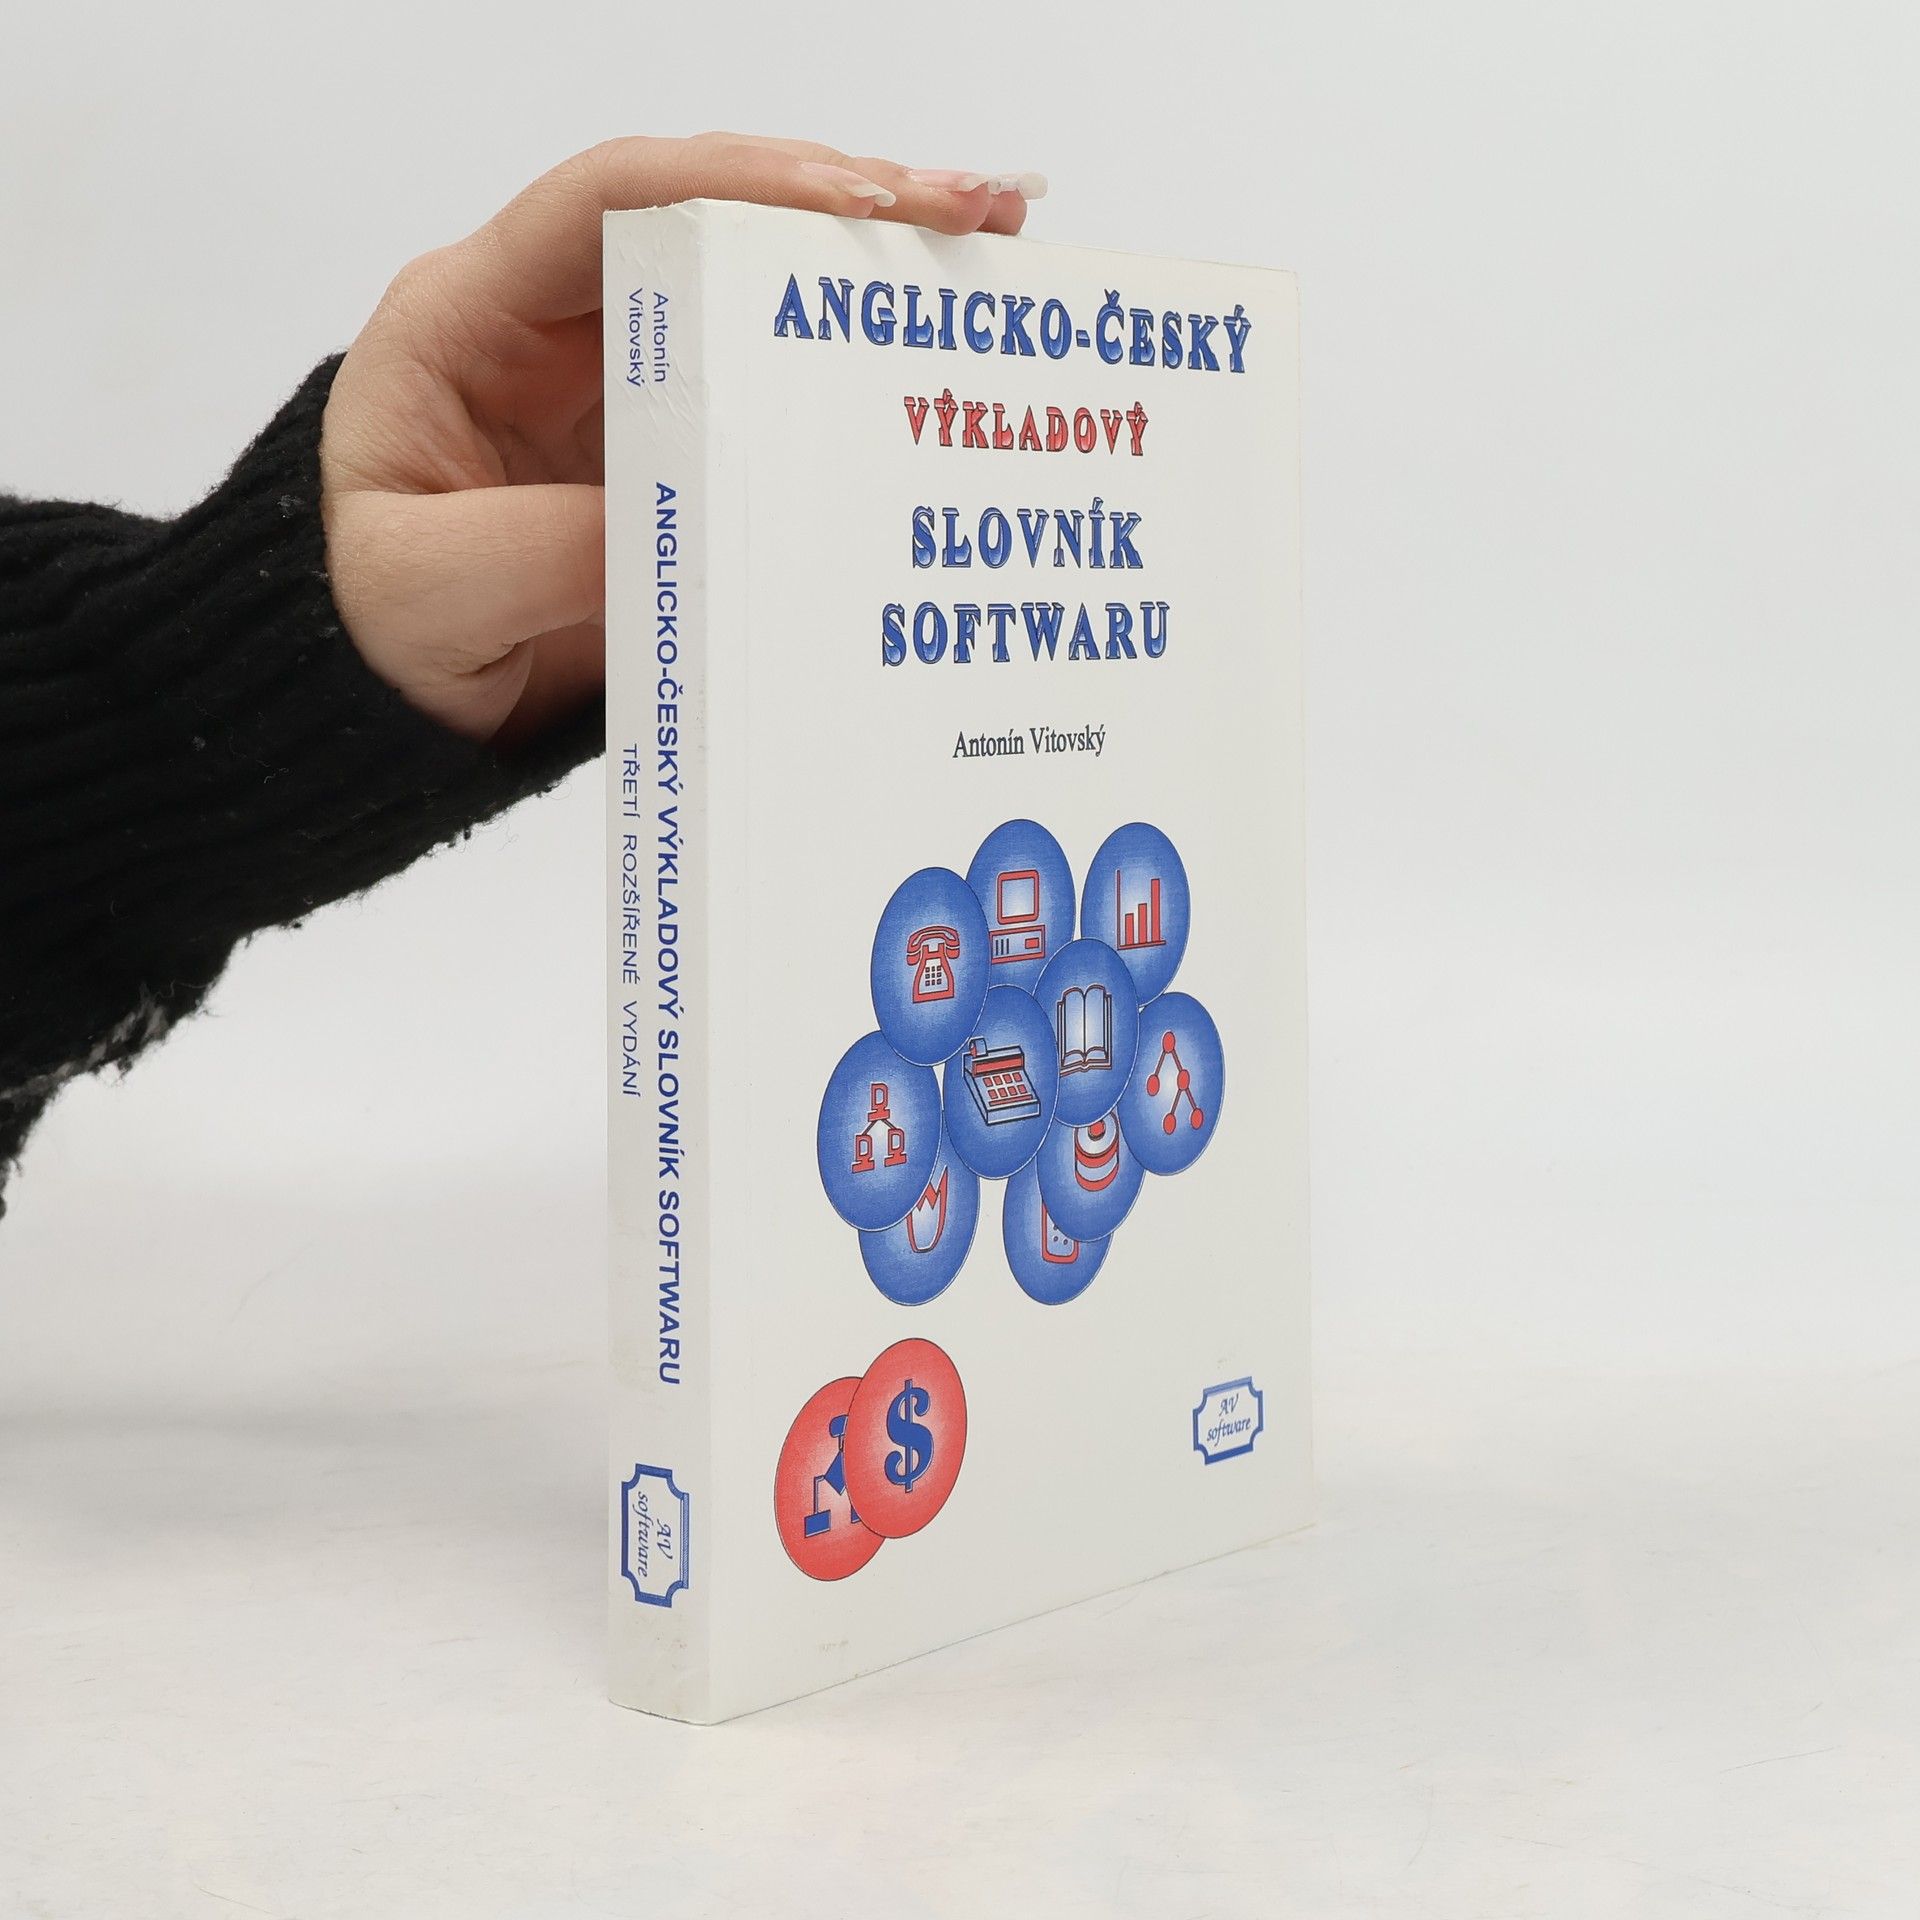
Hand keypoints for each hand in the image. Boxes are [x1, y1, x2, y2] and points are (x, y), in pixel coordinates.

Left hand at [320, 136, 1038, 746]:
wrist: (389, 702)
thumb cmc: (374, 629)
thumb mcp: (425, 596)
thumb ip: (534, 553)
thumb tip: (678, 521)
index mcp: (473, 319)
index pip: (609, 198)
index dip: (735, 181)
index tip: (852, 201)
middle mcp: (560, 326)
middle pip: (709, 216)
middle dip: (845, 199)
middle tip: (971, 211)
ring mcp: (627, 382)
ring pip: (756, 288)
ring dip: (873, 267)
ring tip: (993, 248)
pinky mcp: (679, 448)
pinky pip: (773, 385)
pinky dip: (858, 366)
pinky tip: (942, 353)